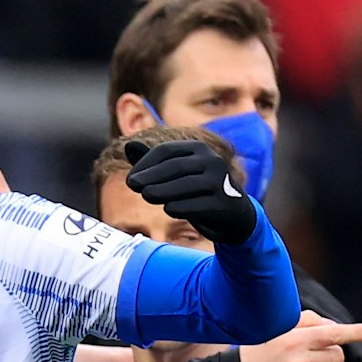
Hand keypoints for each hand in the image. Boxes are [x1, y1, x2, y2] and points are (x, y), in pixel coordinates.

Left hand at [124, 138, 256, 245]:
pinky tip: (168, 209)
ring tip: (146, 195)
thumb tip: (128, 146)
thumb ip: (154, 163)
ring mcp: (220, 182)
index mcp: (199, 149)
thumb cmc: (199, 192)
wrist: (233, 215)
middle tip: (132, 185)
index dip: (145, 164)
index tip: (130, 179)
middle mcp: (212, 161)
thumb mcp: (178, 175)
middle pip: (175, 166)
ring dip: (163, 190)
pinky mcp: (224, 204)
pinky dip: (182, 206)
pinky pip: (199, 205)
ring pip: (187, 184)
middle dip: (151, 175)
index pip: (166, 151)